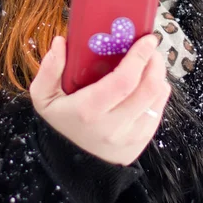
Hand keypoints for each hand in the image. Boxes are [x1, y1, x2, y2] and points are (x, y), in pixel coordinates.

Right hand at [29, 34, 170, 165]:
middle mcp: (112, 126)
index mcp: (88, 111)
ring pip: (157, 98)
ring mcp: (129, 136)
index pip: (123, 81)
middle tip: (150, 49)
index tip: (146, 40)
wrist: (72, 162)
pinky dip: (157, 93)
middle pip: (149, 88)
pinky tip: (146, 86)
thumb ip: (48, 70)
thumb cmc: (61, 123)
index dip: (139, 57)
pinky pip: (158, 111)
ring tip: (149, 65)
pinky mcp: (141, 142)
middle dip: (155, 62)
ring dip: (158, 76)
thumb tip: (60, 42)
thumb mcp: (44, 98)